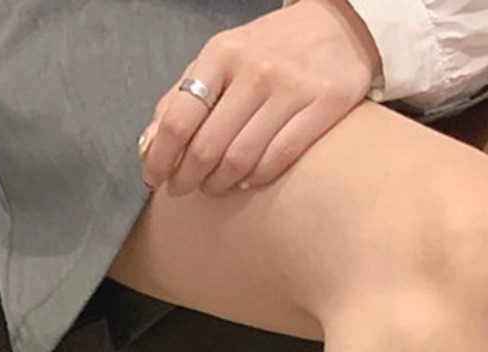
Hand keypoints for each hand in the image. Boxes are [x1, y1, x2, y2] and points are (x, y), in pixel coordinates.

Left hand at [139, 0, 382, 197]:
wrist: (338, 27)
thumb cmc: (270, 50)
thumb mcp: (221, 59)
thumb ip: (183, 96)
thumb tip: (149, 145)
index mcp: (222, 54)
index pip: (179, 119)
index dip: (161, 158)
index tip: (155, 179)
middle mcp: (255, 70)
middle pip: (207, 147)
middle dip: (187, 178)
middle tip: (183, 189)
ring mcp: (291, 89)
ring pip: (240, 159)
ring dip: (219, 183)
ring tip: (214, 186)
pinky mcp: (323, 106)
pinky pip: (278, 159)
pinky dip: (256, 178)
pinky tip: (247, 179)